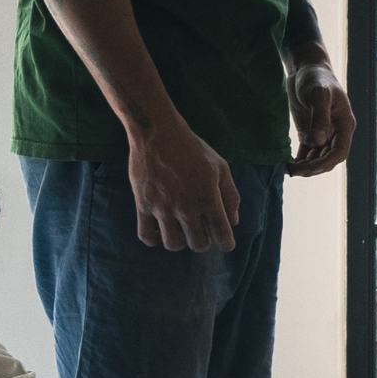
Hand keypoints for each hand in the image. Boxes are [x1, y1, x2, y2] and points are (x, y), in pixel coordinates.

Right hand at [127, 116, 239, 253]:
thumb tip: (234, 221)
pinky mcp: (143, 205)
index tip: (225, 243)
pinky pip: (146, 236)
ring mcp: (162, 208)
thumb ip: (230, 195)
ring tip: (181, 230)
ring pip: (173, 244)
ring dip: (180, 241)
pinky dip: (154, 239)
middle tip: (202, 232)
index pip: (222, 233)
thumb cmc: (193, 149)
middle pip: (198, 244)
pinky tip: (160, 230)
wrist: (158, 133)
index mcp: (209, 197)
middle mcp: (186, 207)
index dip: (226, 243)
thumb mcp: (220, 167)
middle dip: (204, 242)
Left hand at [288, 57, 355, 176]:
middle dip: (312, 167)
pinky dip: (297, 161)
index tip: (309, 168)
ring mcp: (322, 135)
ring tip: (287, 168)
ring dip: (304, 166)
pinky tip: (285, 164)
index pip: (339, 152)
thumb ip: (320, 117)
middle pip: (327, 159)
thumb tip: (318, 141)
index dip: (326, 163)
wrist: (305, 69)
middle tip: (293, 170)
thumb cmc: (316, 78)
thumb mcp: (319, 94)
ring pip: (316, 159)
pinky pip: (305, 153)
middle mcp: (335, 133)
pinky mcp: (309, 133)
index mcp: (344, 125)